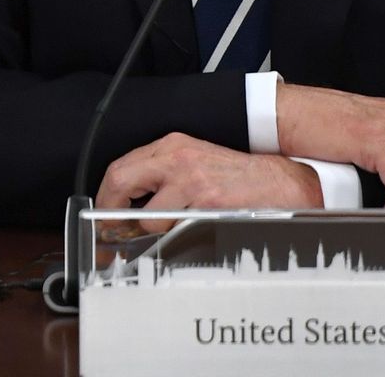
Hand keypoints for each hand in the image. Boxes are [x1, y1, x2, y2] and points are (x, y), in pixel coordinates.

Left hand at [96, 133, 322, 221]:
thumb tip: (126, 202)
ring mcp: (191, 181)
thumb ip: (161, 175)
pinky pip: (175, 229)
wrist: (281, 184)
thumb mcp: (195, 162)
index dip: (105, 195)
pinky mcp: (206, 203)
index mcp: (171, 146)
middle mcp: (177, 159)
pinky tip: (196, 230)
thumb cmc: (238, 177)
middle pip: (121, 182)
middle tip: (111, 231)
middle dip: (111, 211)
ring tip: (177, 228)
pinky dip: (178, 237)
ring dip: (155, 231)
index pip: (120, 168)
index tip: (103, 213)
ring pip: (147, 216)